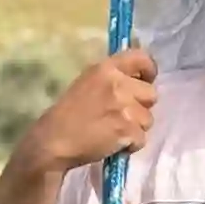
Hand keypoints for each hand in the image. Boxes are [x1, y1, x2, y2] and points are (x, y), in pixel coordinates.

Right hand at [27, 45, 157, 173]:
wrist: (53, 141)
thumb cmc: (66, 114)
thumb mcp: (87, 83)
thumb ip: (112, 79)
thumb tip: (137, 80)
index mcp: (106, 69)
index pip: (141, 58)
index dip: (149, 71)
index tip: (146, 80)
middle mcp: (118, 84)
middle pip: (151, 94)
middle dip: (141, 106)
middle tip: (123, 115)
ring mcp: (125, 108)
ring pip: (148, 118)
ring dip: (136, 127)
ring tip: (115, 131)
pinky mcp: (128, 130)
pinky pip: (142, 138)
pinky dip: (131, 145)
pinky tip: (114, 144)